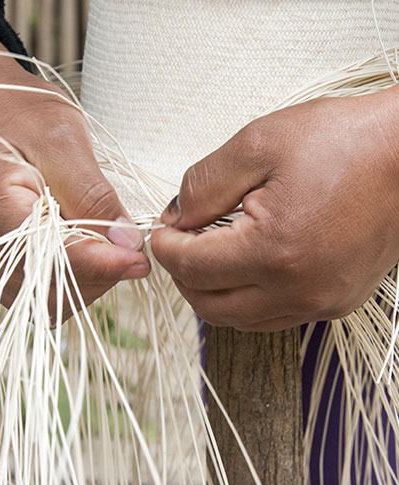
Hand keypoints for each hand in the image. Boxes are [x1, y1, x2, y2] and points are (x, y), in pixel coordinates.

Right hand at [0, 13, 149, 320]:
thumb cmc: (18, 112)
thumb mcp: (65, 140)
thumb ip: (94, 195)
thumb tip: (125, 243)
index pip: (54, 259)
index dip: (103, 264)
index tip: (140, 260)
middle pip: (48, 289)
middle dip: (96, 274)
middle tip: (127, 249)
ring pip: (41, 300)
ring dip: (82, 281)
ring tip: (102, 246)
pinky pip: (29, 291)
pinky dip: (62, 279)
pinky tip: (78, 251)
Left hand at [151, 89, 398, 330]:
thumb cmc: (344, 143)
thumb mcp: (259, 145)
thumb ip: (203, 186)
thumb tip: (175, 217)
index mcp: (274, 251)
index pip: (192, 268)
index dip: (165, 248)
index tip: (160, 231)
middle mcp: (298, 290)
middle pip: (209, 305)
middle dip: (182, 276)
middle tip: (178, 244)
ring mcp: (320, 302)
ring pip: (238, 320)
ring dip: (211, 292)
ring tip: (207, 256)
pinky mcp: (335, 303)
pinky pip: (272, 318)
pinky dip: (245, 300)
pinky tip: (244, 270)